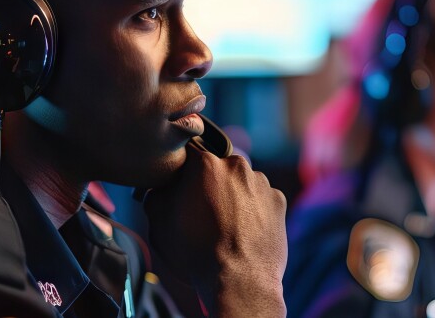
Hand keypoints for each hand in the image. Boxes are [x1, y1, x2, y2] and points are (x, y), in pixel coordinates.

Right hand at [143, 143, 286, 316]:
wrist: (238, 281)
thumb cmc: (195, 251)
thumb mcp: (158, 221)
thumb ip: (156, 192)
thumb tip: (159, 186)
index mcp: (206, 163)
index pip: (189, 153)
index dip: (182, 170)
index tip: (180, 187)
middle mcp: (237, 165)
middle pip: (218, 167)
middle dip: (210, 183)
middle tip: (202, 211)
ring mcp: (262, 182)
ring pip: (241, 182)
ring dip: (233, 196)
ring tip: (226, 225)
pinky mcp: (279, 201)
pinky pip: (261, 198)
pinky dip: (253, 209)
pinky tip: (244, 230)